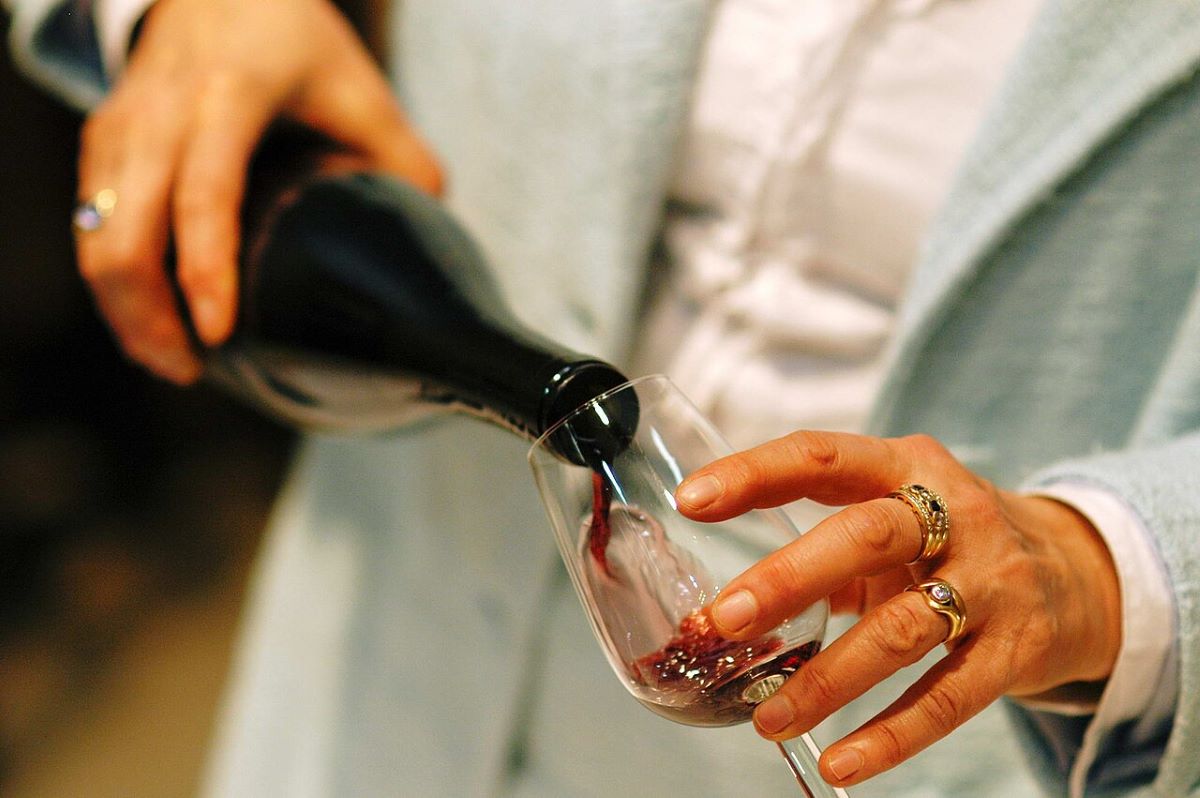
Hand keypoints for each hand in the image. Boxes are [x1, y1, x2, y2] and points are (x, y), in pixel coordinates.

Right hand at [74, 0, 442, 382]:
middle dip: (147, 317)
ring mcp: (120, 128)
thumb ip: (399, 160)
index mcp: (228, 96)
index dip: (204, 269)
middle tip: (192, 370)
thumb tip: (430, 232)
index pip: (202, 195)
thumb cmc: (287, 31)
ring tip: (172, 359)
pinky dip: (114, 279)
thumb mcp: (357, 85)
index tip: (216, 332)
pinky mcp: (102, 144)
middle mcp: (160, 114)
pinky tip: (150, 316)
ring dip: (125, 309)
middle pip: (122, 235)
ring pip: (94, 238)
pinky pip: (90, 225)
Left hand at [675, 430, 1120, 787]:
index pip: (823, 456)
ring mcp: (993, 580)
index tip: (692, 501)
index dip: (756, 474)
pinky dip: (891, 734)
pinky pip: (948, 697)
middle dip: (789, 577)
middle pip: (866, 536)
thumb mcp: (897, 521)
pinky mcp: (1017, 647)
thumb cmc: (952, 542)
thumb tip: (727, 607)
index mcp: (906, 466)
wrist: (1080, 575)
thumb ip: (824, 550)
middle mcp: (953, 513)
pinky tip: (840, 761)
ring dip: (829, 678)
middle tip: (725, 619)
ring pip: (903, 628)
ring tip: (768, 717)